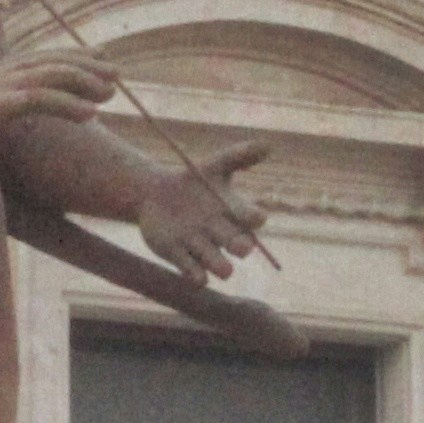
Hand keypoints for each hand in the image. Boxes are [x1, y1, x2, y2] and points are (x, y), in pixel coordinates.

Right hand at [0, 58, 120, 153]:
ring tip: (112, 91)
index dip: (72, 55)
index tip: (99, 57)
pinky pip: (41, 100)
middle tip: (116, 73)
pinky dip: (69, 105)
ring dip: (85, 82)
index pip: (41, 56)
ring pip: (53, 76)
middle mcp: (2, 70)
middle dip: (87, 65)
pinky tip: (91, 115)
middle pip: (53, 60)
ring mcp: (0, 85)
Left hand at [133, 140, 271, 280]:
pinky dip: (196, 276)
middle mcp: (222, 234)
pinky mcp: (182, 259)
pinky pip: (194, 274)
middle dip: (241, 247)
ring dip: (221, 266)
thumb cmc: (192, 181)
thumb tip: (268, 145)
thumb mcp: (213, 165)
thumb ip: (239, 156)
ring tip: (223, 268)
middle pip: (239, 246)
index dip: (255, 219)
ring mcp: (203, 249)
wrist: (155, 194)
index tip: (256, 217)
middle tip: (241, 246)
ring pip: (219, 265)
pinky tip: (196, 275)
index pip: (251, 219)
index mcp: (233, 213)